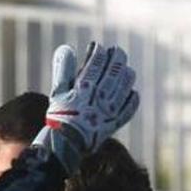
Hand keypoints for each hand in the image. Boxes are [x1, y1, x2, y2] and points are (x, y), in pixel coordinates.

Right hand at [35, 43, 139, 172]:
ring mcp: (109, 111)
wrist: (66, 144)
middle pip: (114, 71)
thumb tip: (66, 48)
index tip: (98, 46)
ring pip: (124, 87)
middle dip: (116, 57)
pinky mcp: (115, 123)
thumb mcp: (58, 91)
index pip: (96, 62)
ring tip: (126, 68)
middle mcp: (100, 97)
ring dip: (126, 75)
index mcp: (84, 88)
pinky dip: (132, 100)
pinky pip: (129, 109)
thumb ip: (63, 69)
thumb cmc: (59, 116)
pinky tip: (132, 92)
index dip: (98, 51)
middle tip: (117, 51)